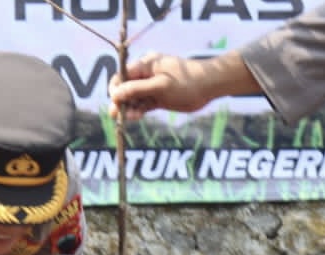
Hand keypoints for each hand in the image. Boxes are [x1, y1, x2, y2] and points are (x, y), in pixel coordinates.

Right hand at [107, 51, 248, 119]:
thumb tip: (115, 93)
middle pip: (125, 88)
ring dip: (129, 108)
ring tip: (128, 118)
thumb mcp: (160, 86)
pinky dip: (138, 111)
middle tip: (116, 115)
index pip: (122, 75)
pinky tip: (135, 117)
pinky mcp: (158, 98)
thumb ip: (137, 89)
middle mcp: (146, 75)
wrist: (208, 86)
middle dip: (120, 101)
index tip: (115, 102)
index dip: (115, 88)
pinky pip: (143, 105)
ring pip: (134, 98)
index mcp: (145, 65)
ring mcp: (152, 87)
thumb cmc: (186, 82)